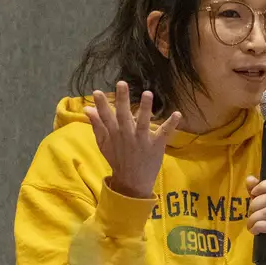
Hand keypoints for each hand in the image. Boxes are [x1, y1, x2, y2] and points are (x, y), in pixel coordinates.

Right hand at [86, 81, 181, 198]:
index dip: (101, 104)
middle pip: (123, 115)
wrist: (132, 181)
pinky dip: (171, 124)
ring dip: (146, 108)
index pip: (106, 116)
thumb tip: (87, 109)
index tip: (97, 92)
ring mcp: (142, 140)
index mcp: (114, 134)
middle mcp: (127, 135)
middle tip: (122, 83)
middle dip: (122, 99)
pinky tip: (177, 114)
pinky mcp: (156, 145)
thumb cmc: (117, 159)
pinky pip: (164, 133)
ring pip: (143, 122)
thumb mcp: (104, 143)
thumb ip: (97, 125)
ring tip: (148, 93)